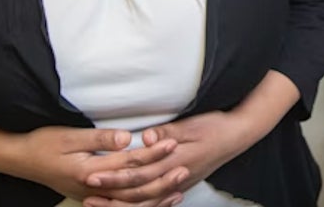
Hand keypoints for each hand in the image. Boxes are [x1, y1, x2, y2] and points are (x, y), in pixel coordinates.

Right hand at [12, 126, 184, 203]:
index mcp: (90, 171)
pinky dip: (142, 205)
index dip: (152, 154)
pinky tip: (157, 200)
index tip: (171, 142)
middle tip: (184, 167)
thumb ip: (99, 138)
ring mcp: (94, 197)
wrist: (23, 160)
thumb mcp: (70, 135)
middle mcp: (94, 190)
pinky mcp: (94, 198)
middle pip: (134, 190)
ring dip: (156, 195)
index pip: (129, 164)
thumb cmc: (45, 144)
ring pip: (131, 204)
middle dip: (161, 179)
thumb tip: (127, 137)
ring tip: (178, 186)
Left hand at [81, 112, 249, 206]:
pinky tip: (126, 206)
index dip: (114, 176)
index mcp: (173, 162)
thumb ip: (167, 133)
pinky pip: (156, 201)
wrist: (236, 136)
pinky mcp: (180, 184)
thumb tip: (145, 138)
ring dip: (121, 204)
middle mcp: (174, 178)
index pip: (138, 173)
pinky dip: (139, 206)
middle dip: (111, 194)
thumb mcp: (191, 125)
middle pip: (137, 192)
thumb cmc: (213, 126)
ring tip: (98, 203)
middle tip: (87, 192)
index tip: (93, 175)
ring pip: (145, 201)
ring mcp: (178, 184)